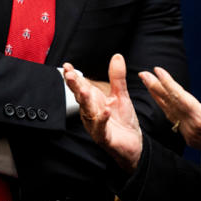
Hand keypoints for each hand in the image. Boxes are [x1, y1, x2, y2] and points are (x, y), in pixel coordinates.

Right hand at [63, 54, 142, 171]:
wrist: (133, 143)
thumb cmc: (122, 120)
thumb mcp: (121, 95)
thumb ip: (117, 77)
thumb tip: (117, 56)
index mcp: (94, 101)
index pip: (81, 86)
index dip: (73, 76)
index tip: (67, 67)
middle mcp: (91, 112)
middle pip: (80, 97)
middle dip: (74, 86)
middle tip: (70, 75)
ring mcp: (95, 125)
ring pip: (87, 112)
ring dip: (85, 101)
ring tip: (84, 90)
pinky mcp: (104, 137)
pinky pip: (101, 128)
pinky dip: (102, 119)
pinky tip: (105, 111)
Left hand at [140, 67, 200, 165]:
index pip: (179, 97)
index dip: (167, 82)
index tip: (157, 70)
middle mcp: (192, 129)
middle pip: (170, 104)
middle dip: (156, 88)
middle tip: (143, 74)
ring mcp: (190, 135)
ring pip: (170, 113)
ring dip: (159, 98)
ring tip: (149, 85)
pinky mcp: (192, 140)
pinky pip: (176, 121)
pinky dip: (168, 109)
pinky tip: (164, 103)